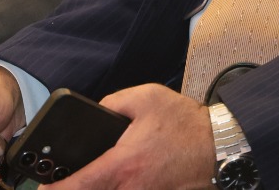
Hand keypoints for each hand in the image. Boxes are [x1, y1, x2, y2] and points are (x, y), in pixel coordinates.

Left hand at [54, 84, 212, 189]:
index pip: (80, 185)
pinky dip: (119, 188)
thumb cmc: (184, 123)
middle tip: (60, 182)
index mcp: (123, 164)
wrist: (218, 145)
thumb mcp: (144, 98)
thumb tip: (96, 112)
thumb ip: (111, 103)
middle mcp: (132, 188)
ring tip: (87, 178)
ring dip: (98, 189)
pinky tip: (115, 178)